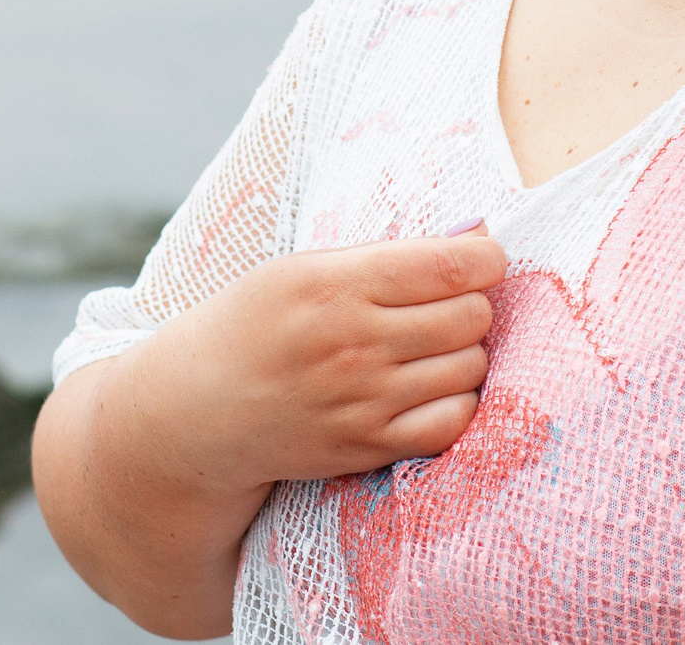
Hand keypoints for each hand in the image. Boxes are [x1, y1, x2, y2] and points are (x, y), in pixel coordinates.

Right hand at [114, 226, 507, 502]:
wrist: (199, 409)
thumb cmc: (255, 324)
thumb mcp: (302, 268)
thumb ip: (384, 256)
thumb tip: (475, 238)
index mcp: (335, 285)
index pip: (449, 266)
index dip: (485, 258)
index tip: (484, 259)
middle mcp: (353, 343)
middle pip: (470, 316)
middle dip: (473, 304)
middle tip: (451, 303)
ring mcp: (362, 400)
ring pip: (469, 367)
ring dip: (466, 352)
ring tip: (437, 345)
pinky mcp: (367, 446)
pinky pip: (452, 421)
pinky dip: (457, 400)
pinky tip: (433, 386)